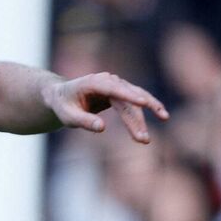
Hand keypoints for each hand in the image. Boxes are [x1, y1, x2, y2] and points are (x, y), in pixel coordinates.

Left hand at [45, 72, 168, 143]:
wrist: (61, 96)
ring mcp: (116, 85)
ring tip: (145, 140)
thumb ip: (83, 121)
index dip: (129, 95)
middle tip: (143, 140)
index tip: (143, 102)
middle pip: (127, 100)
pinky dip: (144, 112)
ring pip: (134, 102)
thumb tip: (102, 127)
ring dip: (142, 120)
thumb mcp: (68, 117)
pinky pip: (135, 103)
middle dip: (136, 120)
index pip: (113, 89)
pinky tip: (158, 118)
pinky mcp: (121, 92)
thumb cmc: (63, 106)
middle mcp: (108, 81)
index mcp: (93, 82)